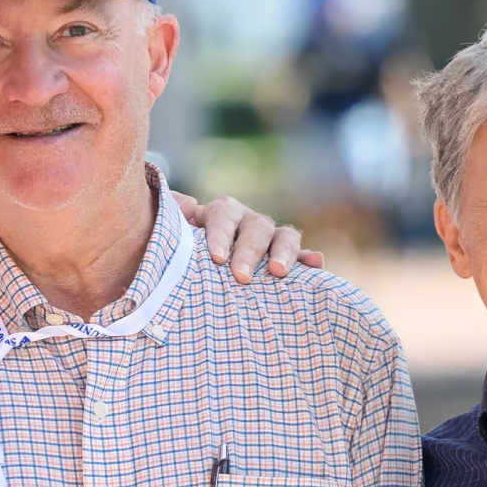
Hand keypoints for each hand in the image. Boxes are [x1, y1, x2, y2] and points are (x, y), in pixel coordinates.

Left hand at [172, 191, 324, 282]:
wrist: (190, 281)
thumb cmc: (179, 261)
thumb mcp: (170, 242)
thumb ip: (172, 223)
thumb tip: (187, 205)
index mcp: (218, 216)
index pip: (223, 215)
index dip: (221, 234)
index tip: (216, 259)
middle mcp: (246, 223)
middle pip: (256, 226)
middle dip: (249, 250)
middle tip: (242, 277)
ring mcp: (269, 240)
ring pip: (283, 235)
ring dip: (284, 252)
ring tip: (278, 272)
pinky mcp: (286, 259)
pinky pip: (302, 256)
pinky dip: (308, 260)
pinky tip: (316, 264)